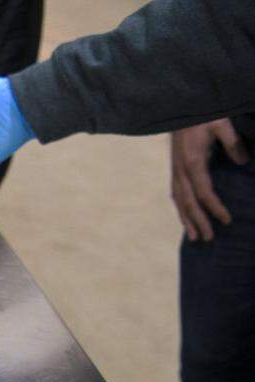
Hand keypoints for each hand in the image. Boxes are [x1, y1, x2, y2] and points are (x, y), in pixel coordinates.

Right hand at [170, 119, 248, 241]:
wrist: (179, 106)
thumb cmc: (202, 113)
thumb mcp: (221, 123)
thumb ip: (232, 143)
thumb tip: (244, 162)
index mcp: (193, 161)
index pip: (204, 193)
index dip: (215, 208)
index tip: (227, 220)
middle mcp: (181, 170)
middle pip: (189, 203)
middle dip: (199, 221)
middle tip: (209, 238)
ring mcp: (175, 170)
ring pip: (179, 201)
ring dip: (186, 220)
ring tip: (194, 237)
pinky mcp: (175, 168)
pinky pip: (176, 194)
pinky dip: (180, 208)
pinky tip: (185, 216)